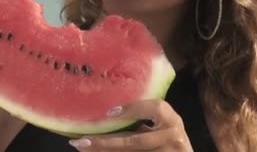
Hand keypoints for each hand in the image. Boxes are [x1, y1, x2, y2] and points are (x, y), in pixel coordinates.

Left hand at [69, 99, 192, 150]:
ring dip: (105, 151)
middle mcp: (173, 137)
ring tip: (84, 148)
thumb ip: (148, 118)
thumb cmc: (169, 138)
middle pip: (135, 141)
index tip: (110, 112)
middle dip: (106, 141)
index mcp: (172, 120)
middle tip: (82, 140)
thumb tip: (110, 111)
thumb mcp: (163, 125)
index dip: (133, 109)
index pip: (155, 108)